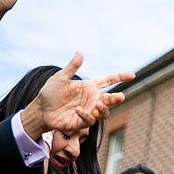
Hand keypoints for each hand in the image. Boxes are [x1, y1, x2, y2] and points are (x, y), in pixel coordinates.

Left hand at [20, 52, 134, 138]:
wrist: (40, 110)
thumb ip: (72, 66)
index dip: (120, 77)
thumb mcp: (60, 77)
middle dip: (117, 98)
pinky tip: (77, 110)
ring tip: (99, 104)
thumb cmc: (50, 93)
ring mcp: (88, 111)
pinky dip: (85, 115)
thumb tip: (80, 51)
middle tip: (120, 96)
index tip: (132, 74)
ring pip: (104, 112)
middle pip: (110, 99)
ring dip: (104, 109)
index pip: (109, 81)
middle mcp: (92, 99)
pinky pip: (89, 120)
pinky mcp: (82, 122)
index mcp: (89, 87)